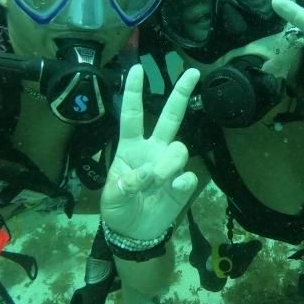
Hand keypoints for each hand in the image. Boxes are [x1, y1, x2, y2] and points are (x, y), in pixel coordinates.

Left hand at [100, 65, 199, 239]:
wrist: (134, 233)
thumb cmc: (118, 208)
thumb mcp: (111, 198)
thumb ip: (125, 185)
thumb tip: (147, 173)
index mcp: (130, 147)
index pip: (131, 115)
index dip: (133, 92)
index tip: (136, 69)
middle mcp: (153, 150)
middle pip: (169, 117)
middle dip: (180, 94)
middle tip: (191, 72)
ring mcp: (169, 165)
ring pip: (179, 149)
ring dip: (169, 164)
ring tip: (159, 181)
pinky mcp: (182, 184)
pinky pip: (188, 175)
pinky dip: (180, 183)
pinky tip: (172, 191)